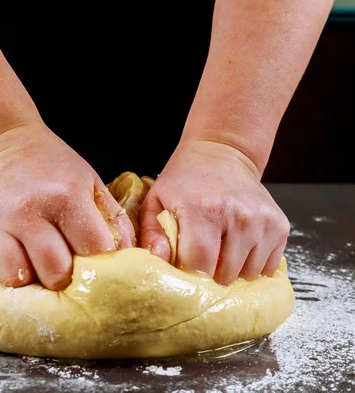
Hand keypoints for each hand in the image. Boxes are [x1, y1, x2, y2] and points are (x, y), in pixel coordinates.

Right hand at [0, 124, 135, 289]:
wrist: (10, 146)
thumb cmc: (56, 169)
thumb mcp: (93, 185)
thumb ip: (115, 222)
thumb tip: (132, 261)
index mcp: (65, 197)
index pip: (94, 251)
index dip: (101, 264)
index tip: (98, 265)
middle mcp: (28, 210)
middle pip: (54, 273)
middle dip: (65, 279)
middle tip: (66, 270)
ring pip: (15, 278)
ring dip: (29, 280)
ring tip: (35, 267)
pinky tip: (6, 264)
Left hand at [139, 140, 289, 284]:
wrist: (221, 155)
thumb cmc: (184, 182)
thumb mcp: (156, 201)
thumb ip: (152, 235)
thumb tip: (159, 261)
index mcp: (201, 209)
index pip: (199, 265)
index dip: (189, 276)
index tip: (183, 272)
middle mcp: (237, 215)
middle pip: (225, 274)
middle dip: (210, 277)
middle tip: (200, 262)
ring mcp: (262, 221)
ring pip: (248, 274)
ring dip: (232, 272)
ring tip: (219, 253)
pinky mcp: (279, 226)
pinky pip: (268, 267)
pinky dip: (252, 266)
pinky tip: (238, 250)